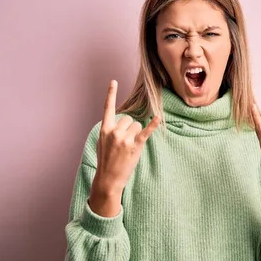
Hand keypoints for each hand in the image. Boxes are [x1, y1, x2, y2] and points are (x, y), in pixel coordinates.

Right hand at [92, 79, 160, 196]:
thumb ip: (110, 131)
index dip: (110, 94)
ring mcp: (124, 139)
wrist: (108, 179)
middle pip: (129, 118)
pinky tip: (158, 117)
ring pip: (137, 125)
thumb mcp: (102, 143)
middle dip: (130, 128)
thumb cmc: (106, 161)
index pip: (107, 108)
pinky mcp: (135, 146)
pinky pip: (145, 132)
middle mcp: (114, 132)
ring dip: (137, 134)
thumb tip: (121, 122)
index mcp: (105, 130)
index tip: (113, 81)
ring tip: (130, 147)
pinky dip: (153, 125)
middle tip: (125, 142)